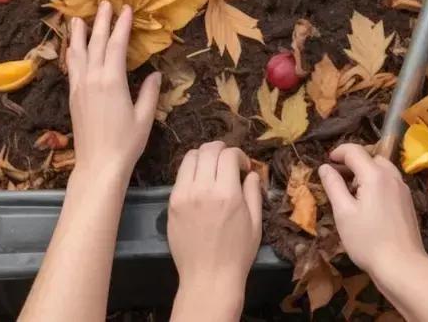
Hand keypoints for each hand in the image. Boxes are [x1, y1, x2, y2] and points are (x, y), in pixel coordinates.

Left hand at [66, 1, 159, 182]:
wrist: (98, 165)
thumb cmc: (126, 143)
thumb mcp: (144, 117)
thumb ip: (149, 92)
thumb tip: (155, 74)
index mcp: (112, 81)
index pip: (117, 45)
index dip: (122, 26)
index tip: (127, 10)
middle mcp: (93, 79)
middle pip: (96, 43)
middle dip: (101, 22)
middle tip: (104, 4)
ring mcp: (80, 87)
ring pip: (78, 53)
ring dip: (79, 34)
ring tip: (78, 19)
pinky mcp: (73, 96)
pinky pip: (72, 68)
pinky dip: (72, 53)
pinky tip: (72, 49)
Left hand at [168, 141, 261, 296]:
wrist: (208, 277)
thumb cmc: (237, 254)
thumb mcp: (255, 223)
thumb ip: (253, 193)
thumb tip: (251, 173)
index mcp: (227, 194)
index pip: (229, 154)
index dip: (239, 155)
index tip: (243, 166)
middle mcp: (203, 189)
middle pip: (208, 150)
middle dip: (221, 149)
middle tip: (228, 160)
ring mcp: (183, 195)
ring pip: (190, 157)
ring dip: (204, 156)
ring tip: (212, 167)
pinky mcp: (171, 202)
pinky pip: (180, 175)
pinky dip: (191, 171)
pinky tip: (199, 182)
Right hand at [318, 143, 427, 273]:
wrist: (402, 266)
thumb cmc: (368, 240)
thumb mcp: (343, 212)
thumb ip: (333, 185)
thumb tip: (325, 167)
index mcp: (375, 175)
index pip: (355, 151)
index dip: (338, 152)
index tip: (327, 161)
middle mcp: (392, 177)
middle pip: (371, 157)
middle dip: (353, 161)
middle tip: (337, 177)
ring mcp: (403, 190)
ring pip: (383, 169)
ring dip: (366, 171)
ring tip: (352, 191)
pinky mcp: (408, 203)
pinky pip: (390, 182)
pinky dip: (377, 182)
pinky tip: (368, 203)